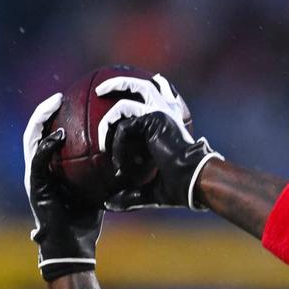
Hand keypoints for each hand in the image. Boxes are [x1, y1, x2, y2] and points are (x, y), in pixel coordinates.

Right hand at [24, 93, 103, 281]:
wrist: (74, 245)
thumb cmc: (87, 220)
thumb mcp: (99, 189)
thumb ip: (105, 171)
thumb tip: (130, 157)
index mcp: (52, 168)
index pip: (49, 135)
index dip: (56, 117)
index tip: (71, 100)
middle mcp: (39, 168)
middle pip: (36, 131)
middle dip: (45, 111)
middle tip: (60, 96)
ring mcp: (34, 176)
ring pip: (32, 140)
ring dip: (41, 120)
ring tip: (54, 105)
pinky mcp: (35, 186)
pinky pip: (38, 160)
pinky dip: (47, 146)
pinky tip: (58, 136)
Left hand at [95, 74, 222, 210]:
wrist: (193, 181)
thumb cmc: (179, 187)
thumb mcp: (149, 190)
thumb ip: (130, 194)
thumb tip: (110, 205)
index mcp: (168, 128)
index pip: (153, 107)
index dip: (134, 107)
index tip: (114, 122)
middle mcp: (167, 115)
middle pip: (144, 87)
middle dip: (121, 84)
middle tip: (100, 91)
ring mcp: (161, 113)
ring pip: (131, 94)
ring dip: (112, 92)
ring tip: (95, 97)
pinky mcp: (154, 117)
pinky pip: (124, 125)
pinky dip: (114, 141)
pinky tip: (110, 156)